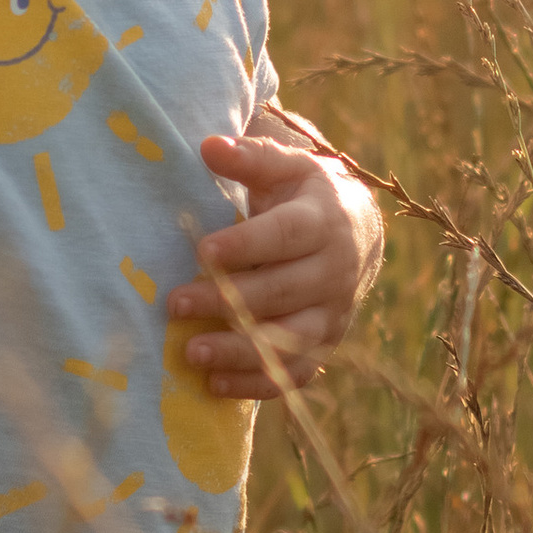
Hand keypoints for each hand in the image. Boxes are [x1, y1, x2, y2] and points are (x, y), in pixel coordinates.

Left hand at [174, 106, 384, 398]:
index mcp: (324, 222)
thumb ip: (250, 157)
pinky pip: (295, 375)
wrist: (358, 233)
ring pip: (290, 341)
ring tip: (190, 352)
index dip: (246, 246)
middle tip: (174, 304)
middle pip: (282, 292)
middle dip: (227, 301)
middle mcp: (335, 272)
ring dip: (239, 350)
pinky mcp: (326, 346)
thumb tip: (208, 146)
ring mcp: (334, 315)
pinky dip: (257, 385)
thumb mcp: (285, 167)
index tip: (202, 252)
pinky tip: (214, 386)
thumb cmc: (304, 194)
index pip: (286, 236)